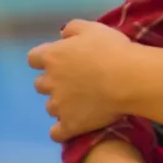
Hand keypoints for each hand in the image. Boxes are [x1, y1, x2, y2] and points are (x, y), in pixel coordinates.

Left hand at [28, 20, 136, 141]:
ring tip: (83, 104)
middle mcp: (50, 82)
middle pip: (40, 84)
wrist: (128, 79)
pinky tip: (74, 126)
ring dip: (62, 104)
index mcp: (53, 57)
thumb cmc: (112, 50)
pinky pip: (57, 133)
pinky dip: (62, 130)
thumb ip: (72, 29)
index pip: (34, 58)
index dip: (45, 59)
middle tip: (76, 81)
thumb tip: (62, 35)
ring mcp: (58, 106)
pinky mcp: (70, 125)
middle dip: (54, 83)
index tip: (60, 60)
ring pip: (51, 107)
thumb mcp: (93, 28)